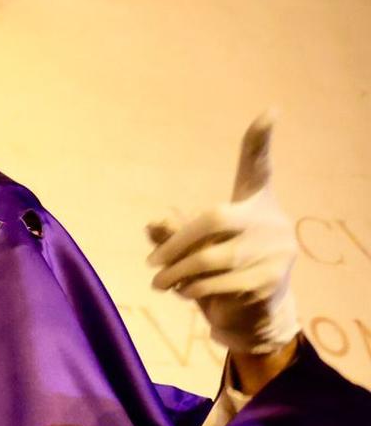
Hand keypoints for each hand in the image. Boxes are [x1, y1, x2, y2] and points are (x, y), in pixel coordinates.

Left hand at [148, 114, 298, 361]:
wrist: (254, 314)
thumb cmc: (221, 272)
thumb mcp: (198, 249)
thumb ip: (175, 235)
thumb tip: (152, 223)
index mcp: (254, 204)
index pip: (258, 168)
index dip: (261, 142)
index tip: (270, 111)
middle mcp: (270, 222)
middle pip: (214, 219)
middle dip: (175, 244)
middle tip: (151, 264)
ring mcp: (274, 251)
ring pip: (211, 258)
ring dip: (177, 274)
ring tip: (161, 284)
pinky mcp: (269, 281)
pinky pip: (219, 284)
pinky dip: (194, 290)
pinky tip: (187, 293)